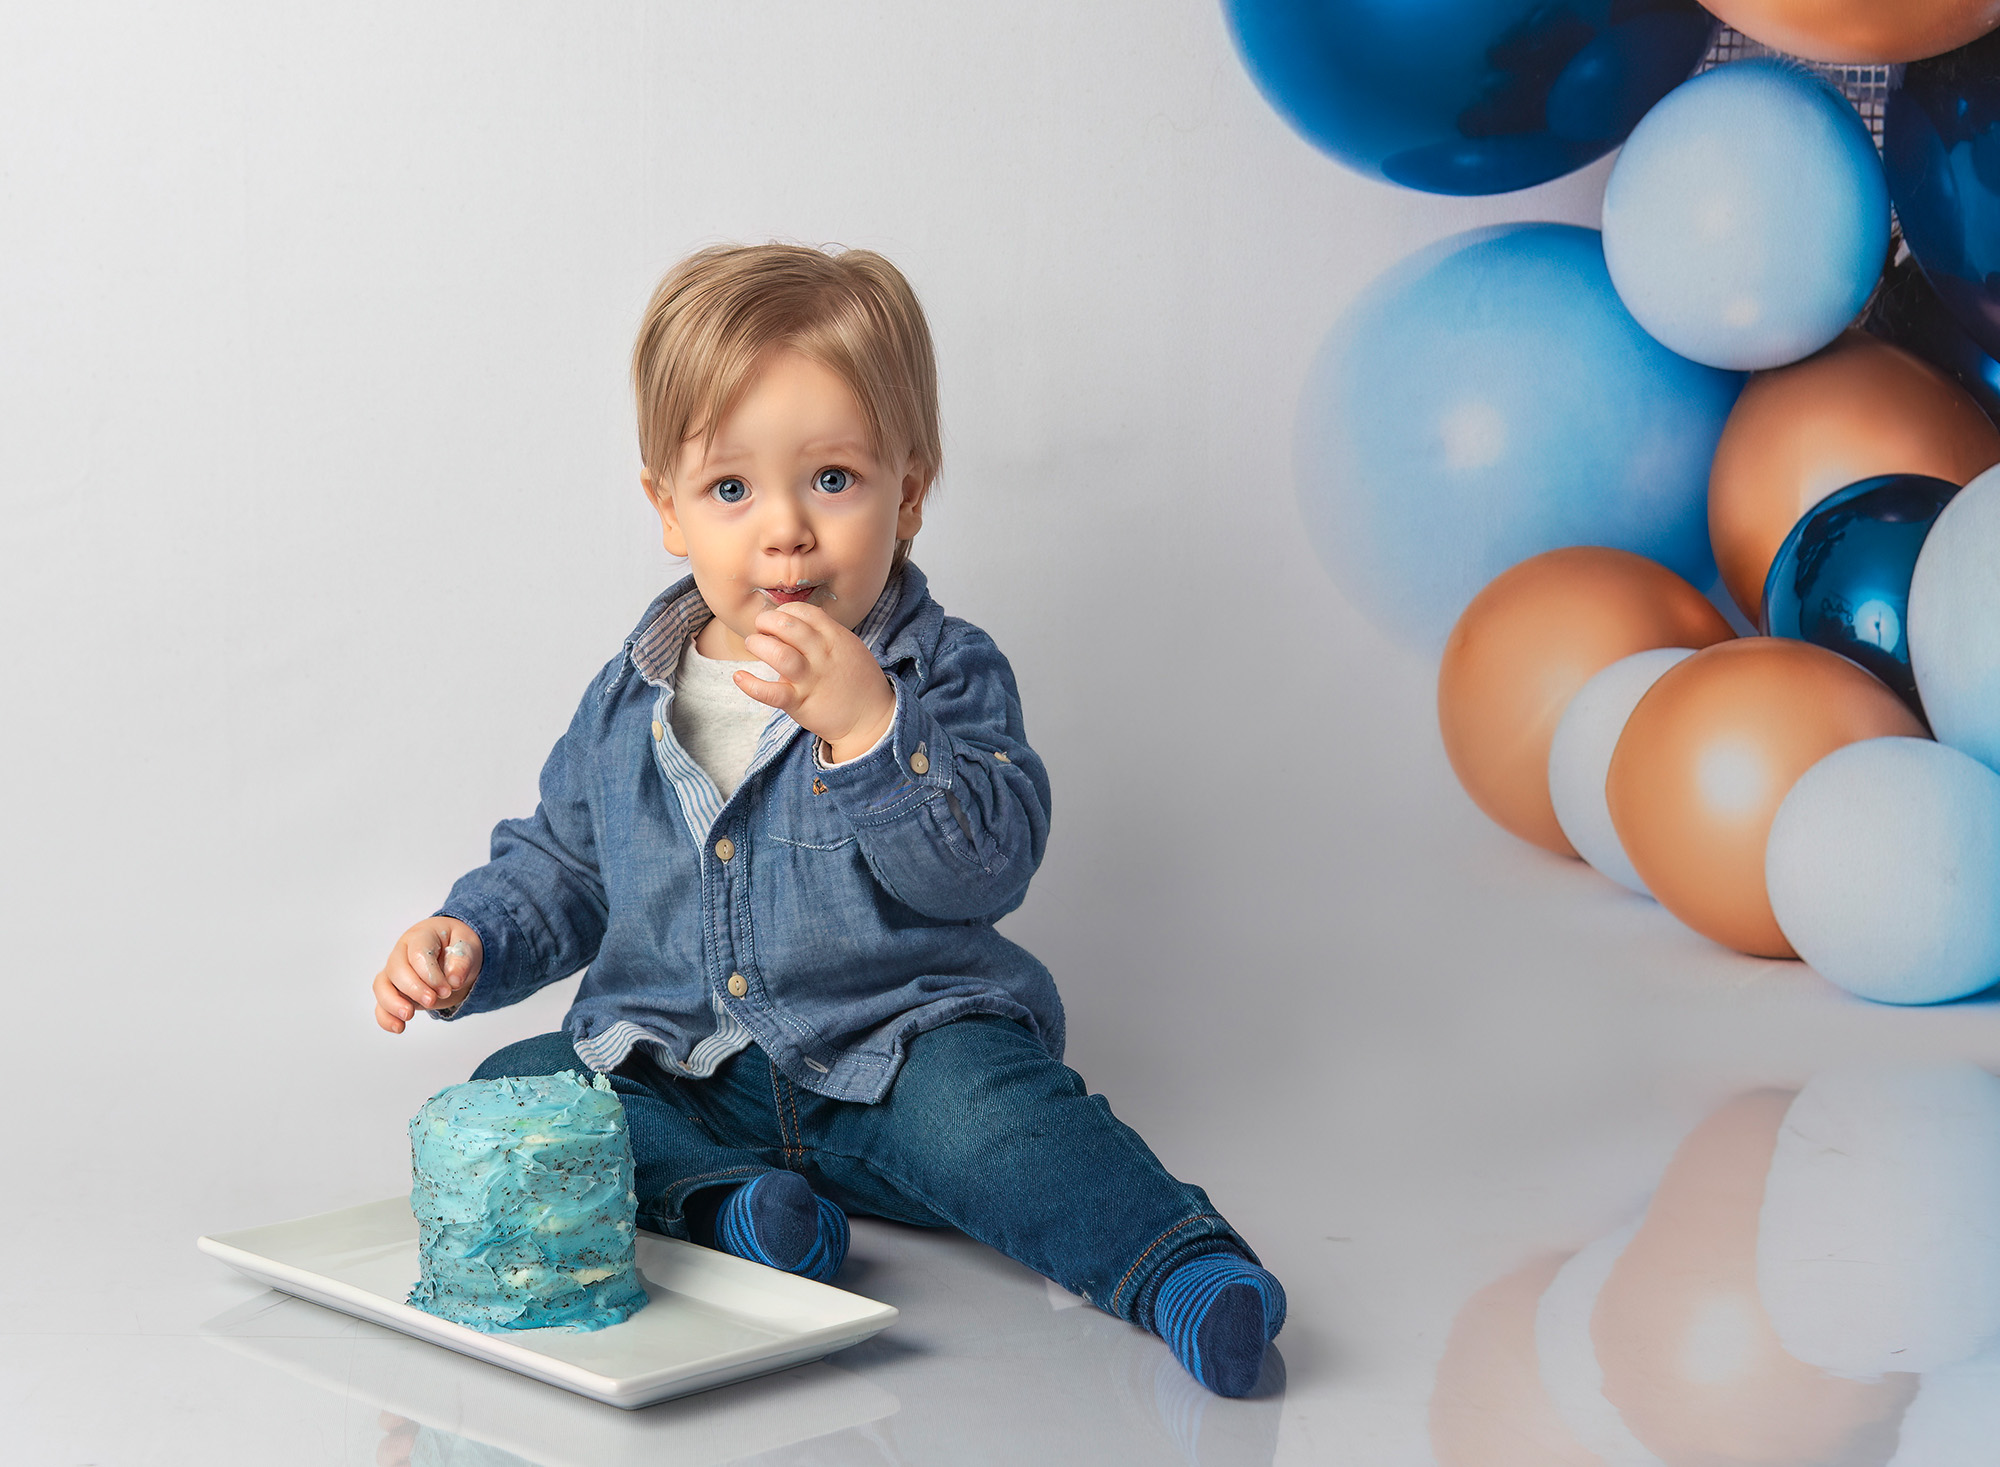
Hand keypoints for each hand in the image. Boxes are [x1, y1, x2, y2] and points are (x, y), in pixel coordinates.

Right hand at [373, 917, 482, 1033]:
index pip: (418, 954)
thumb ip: (462, 959)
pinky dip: (385, 1017)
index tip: (447, 989)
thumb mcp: (468, 945)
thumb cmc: (456, 945)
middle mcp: (401, 953)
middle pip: (396, 970)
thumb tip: (454, 980)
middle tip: (432, 1000)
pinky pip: (381, 1004)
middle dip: (414, 989)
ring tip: (408, 1016)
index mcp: (420, 936)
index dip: (431, 974)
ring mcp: (394, 972)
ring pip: (381, 986)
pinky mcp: (393, 991)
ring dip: (392, 1003)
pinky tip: (398, 1027)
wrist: (452, 953)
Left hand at [736, 602, 895, 761]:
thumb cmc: (859, 682)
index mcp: (836, 638)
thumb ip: (826, 634)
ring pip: (778, 654)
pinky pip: (771, 693)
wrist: (872, 720)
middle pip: (788, 626)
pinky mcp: (800, 703)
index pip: (804, 611)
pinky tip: (740, 677)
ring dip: (759, 644)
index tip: (779, 619)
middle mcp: (822, 655)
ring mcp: (811, 679)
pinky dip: (751, 685)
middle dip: (767, 622)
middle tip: (761, 629)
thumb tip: (796, 624)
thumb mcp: (851, 648)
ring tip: (754, 644)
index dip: (785, 611)